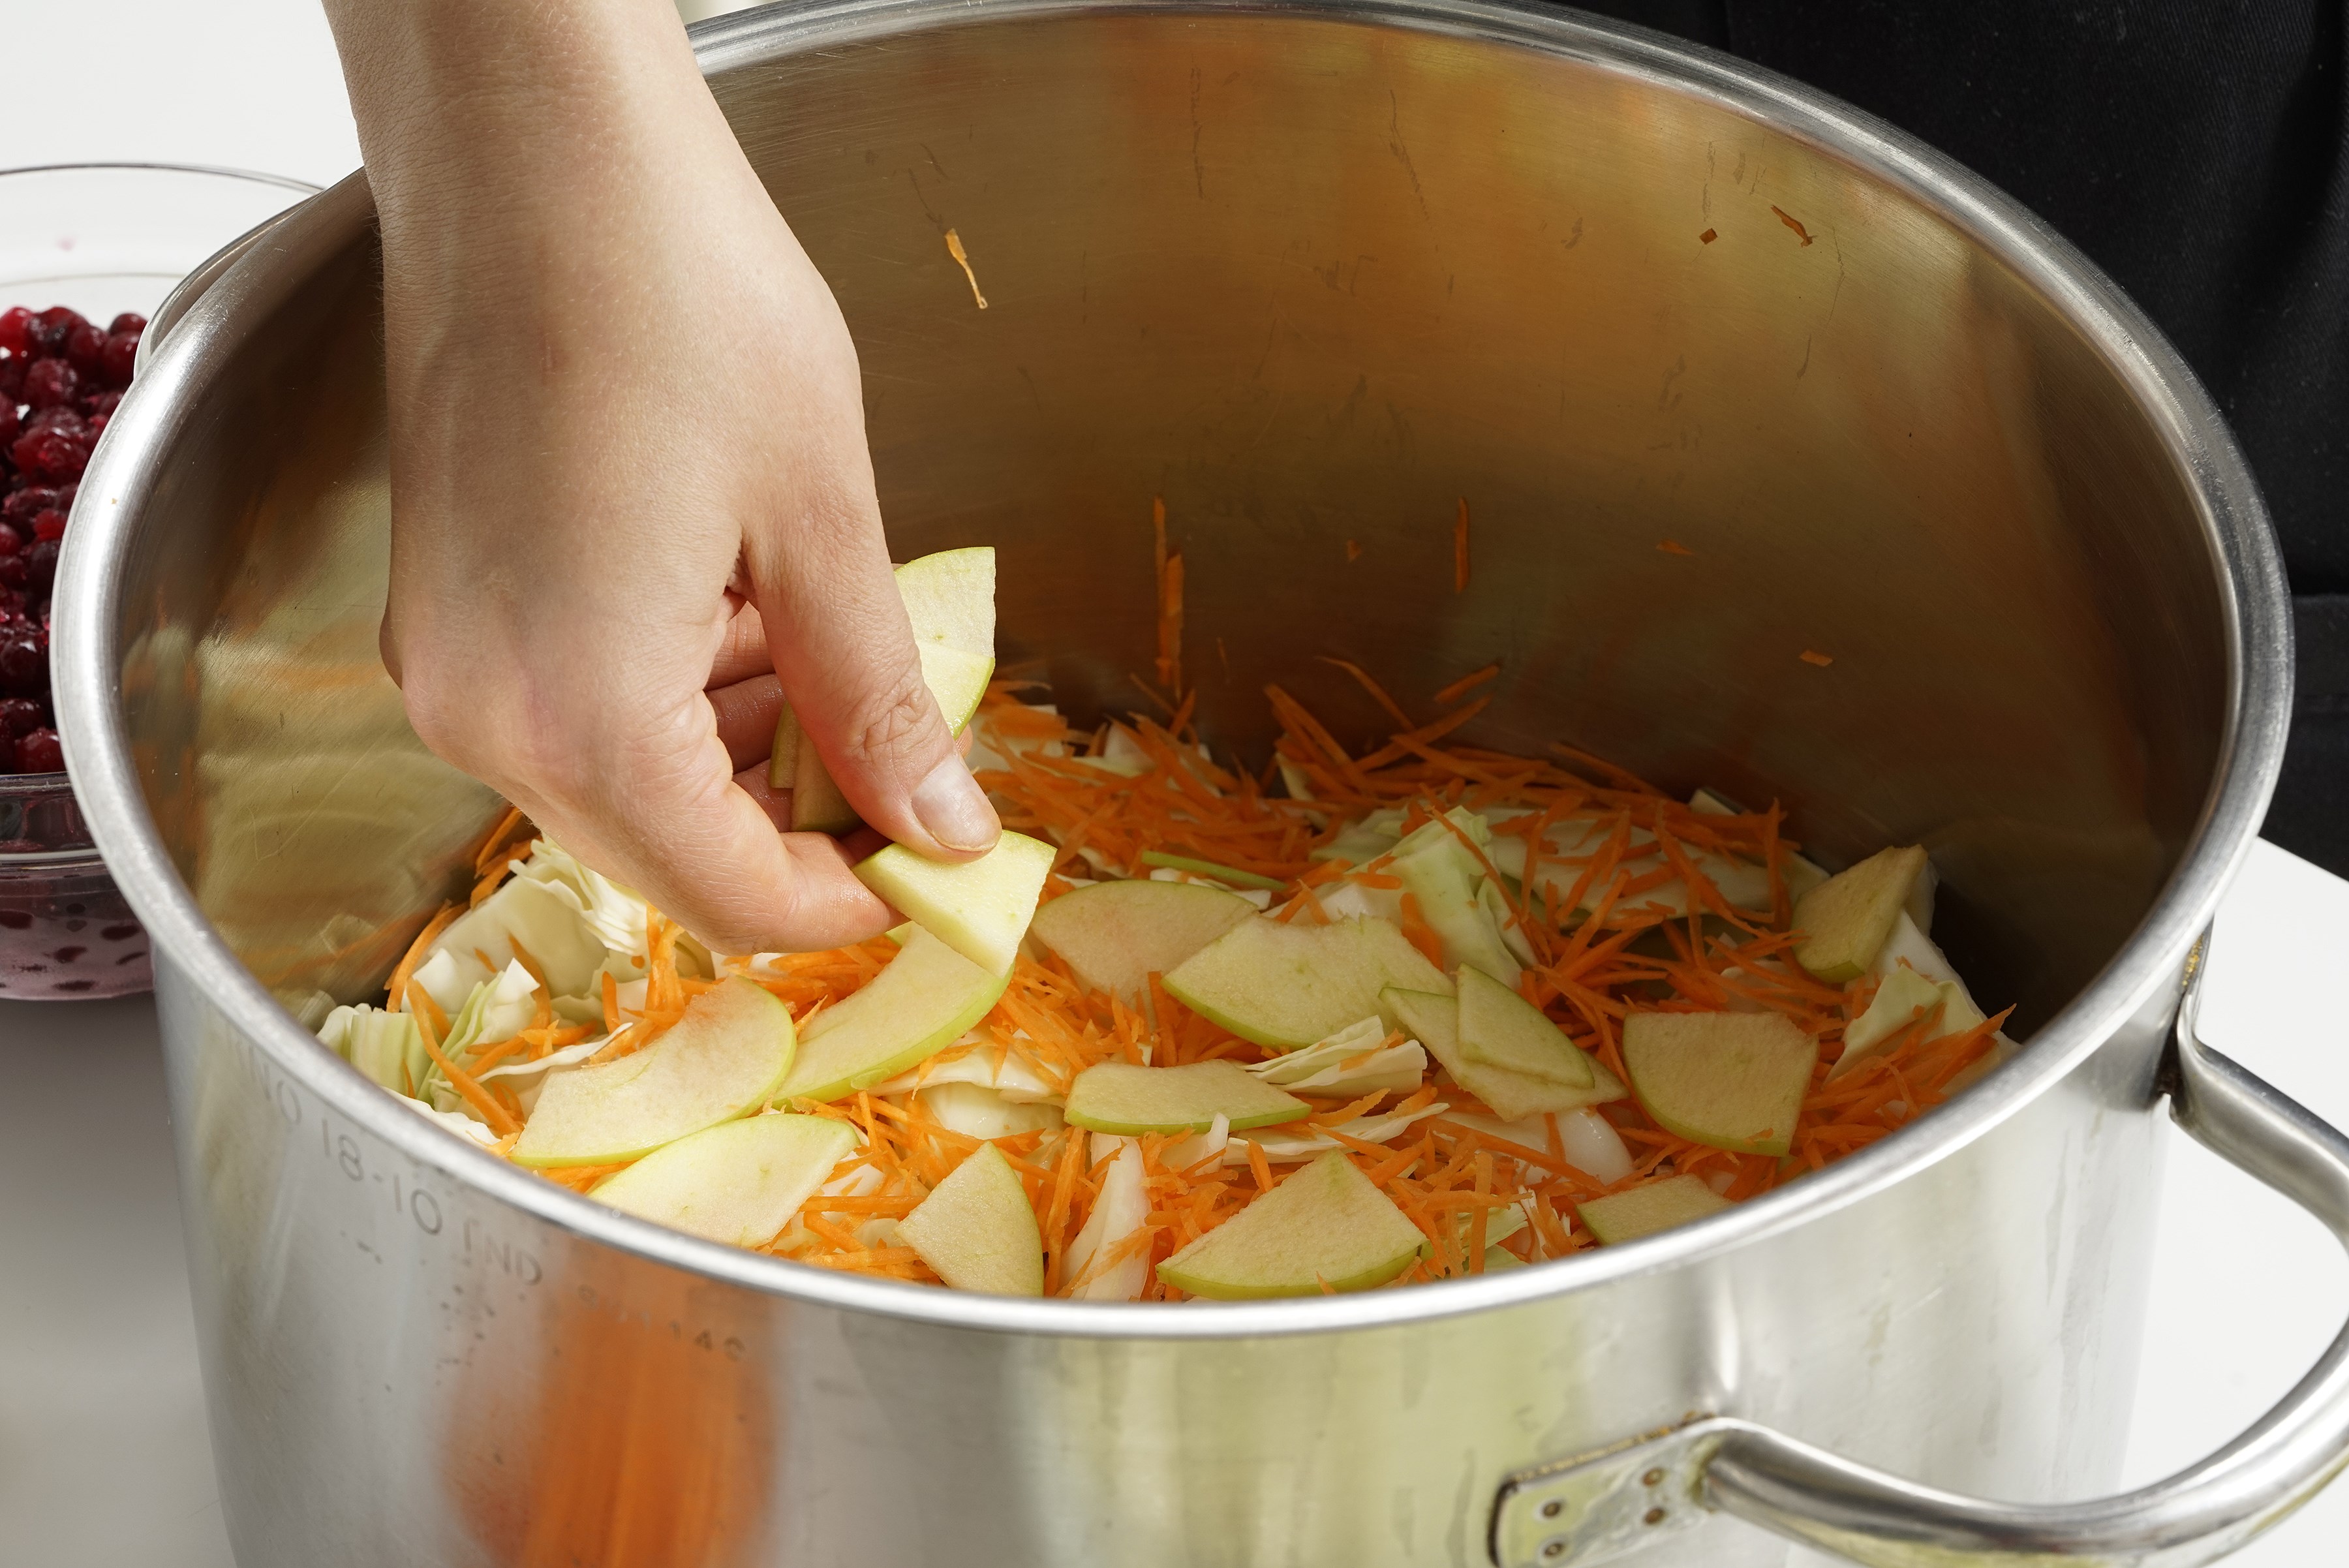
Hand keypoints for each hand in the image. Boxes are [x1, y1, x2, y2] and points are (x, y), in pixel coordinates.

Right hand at [322, 0, 997, 954]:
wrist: (532, 147)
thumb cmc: (673, 291)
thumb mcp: (823, 518)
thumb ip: (877, 701)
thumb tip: (941, 827)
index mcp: (579, 714)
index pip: (732, 897)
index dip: (851, 901)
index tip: (939, 866)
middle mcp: (482, 714)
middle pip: (668, 858)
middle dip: (800, 824)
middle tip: (909, 751)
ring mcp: (447, 663)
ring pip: (622, 790)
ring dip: (743, 752)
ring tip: (826, 635)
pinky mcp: (444, 609)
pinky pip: (573, 713)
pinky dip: (675, 695)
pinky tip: (741, 599)